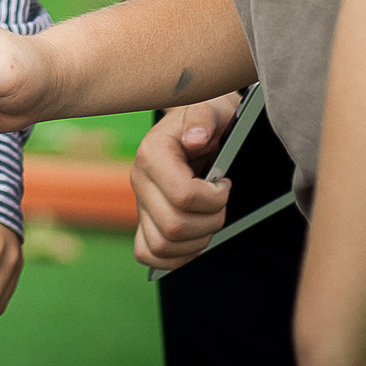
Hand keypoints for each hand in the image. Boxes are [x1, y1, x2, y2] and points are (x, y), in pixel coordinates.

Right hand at [131, 93, 241, 270]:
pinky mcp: (144, 220)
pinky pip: (147, 252)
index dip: (214, 199)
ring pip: (162, 245)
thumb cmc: (209, 119)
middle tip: (222, 205)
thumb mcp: (212, 108)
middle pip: (173, 226)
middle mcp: (139, 179)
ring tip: (211, 220)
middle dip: (210, 222)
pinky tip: (195, 240)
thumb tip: (196, 138)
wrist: (199, 127)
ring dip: (197, 242)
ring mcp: (140, 202)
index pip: (182, 195)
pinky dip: (175, 257)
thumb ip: (204, 118)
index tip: (226, 184)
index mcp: (152, 153)